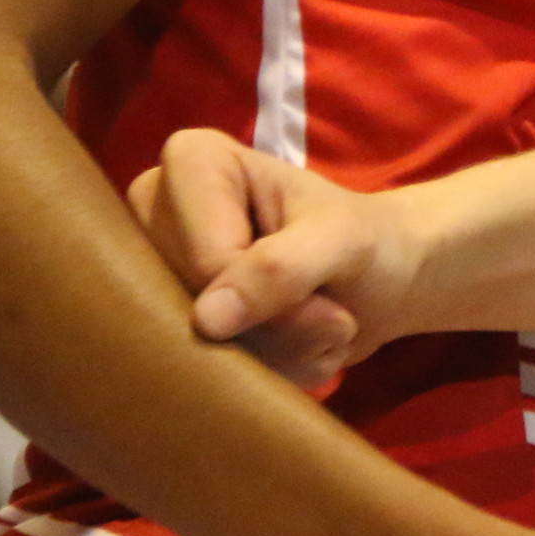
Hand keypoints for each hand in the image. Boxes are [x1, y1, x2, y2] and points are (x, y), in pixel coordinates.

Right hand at [128, 129, 422, 386]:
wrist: (383, 282)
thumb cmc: (363, 239)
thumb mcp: (342, 239)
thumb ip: (283, 267)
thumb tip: (206, 321)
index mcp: (192, 161)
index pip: (207, 261)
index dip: (269, 290)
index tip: (320, 272)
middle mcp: (152, 211)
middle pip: (192, 307)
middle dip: (274, 326)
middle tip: (325, 306)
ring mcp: (152, 272)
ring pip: (195, 349)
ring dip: (276, 355)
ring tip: (313, 322)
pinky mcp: (166, 323)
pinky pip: (204, 374)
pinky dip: (267, 374)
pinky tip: (292, 347)